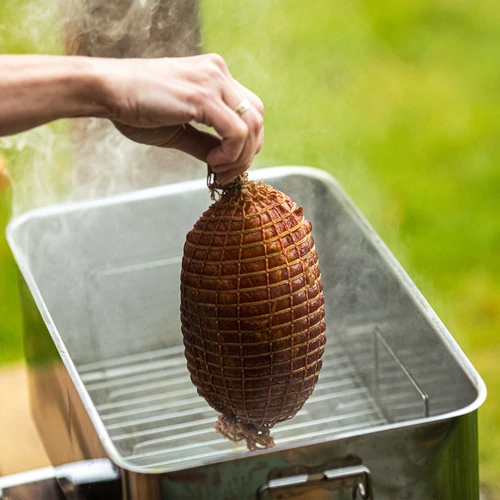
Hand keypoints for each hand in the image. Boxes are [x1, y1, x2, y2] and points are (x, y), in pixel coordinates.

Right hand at [102, 54, 263, 184]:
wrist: (107, 91)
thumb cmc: (136, 108)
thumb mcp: (179, 129)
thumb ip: (205, 142)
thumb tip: (224, 162)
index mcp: (214, 75)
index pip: (249, 110)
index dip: (245, 143)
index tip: (226, 167)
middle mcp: (218, 72)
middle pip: (257, 118)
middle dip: (248, 153)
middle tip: (226, 175)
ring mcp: (212, 81)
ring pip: (252, 125)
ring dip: (240, 157)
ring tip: (218, 172)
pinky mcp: (202, 96)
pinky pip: (236, 131)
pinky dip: (231, 154)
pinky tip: (214, 164)